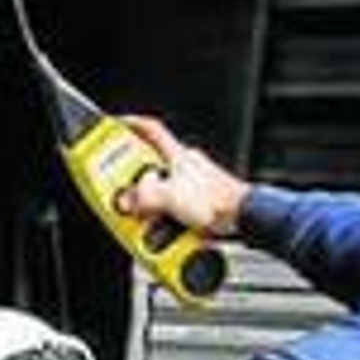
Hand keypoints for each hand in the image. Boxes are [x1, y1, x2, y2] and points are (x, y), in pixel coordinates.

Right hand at [116, 117, 249, 239]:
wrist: (243, 220)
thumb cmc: (219, 200)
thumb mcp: (171, 196)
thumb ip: (144, 196)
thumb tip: (126, 200)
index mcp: (178, 156)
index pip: (151, 131)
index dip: (132, 126)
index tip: (116, 127)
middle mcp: (184, 169)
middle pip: (149, 172)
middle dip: (135, 187)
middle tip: (125, 197)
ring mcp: (190, 189)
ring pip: (158, 196)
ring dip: (150, 211)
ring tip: (150, 222)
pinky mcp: (194, 208)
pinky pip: (169, 213)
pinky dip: (163, 224)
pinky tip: (165, 233)